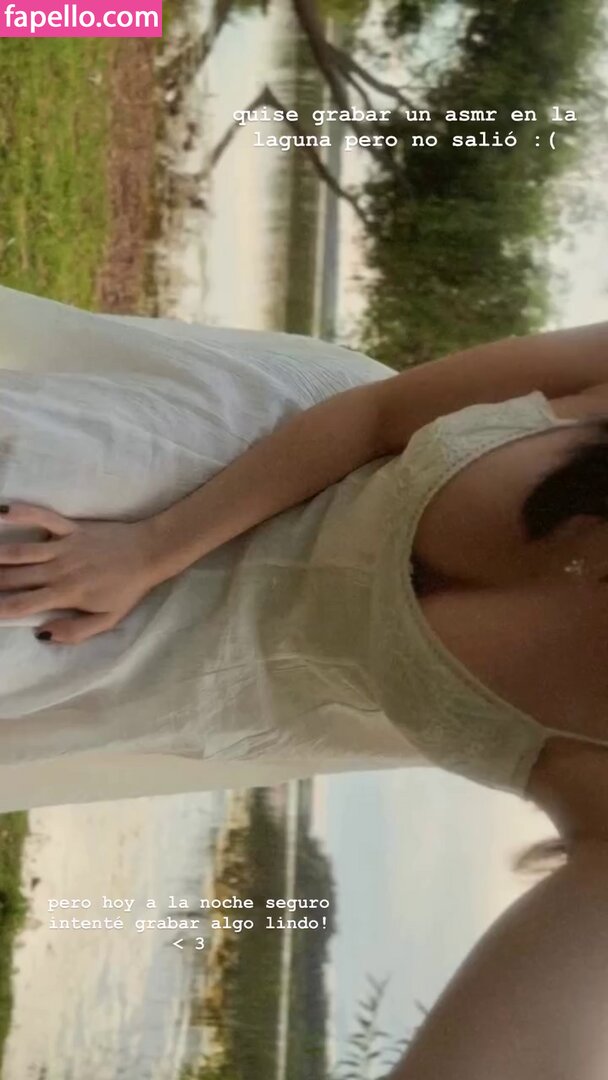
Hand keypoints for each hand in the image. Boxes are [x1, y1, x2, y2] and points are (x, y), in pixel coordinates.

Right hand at [0, 502, 161, 643]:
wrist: (150, 553)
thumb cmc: (128, 589)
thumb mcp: (107, 620)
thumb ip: (74, 632)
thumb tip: (40, 634)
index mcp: (65, 595)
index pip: (21, 605)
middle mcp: (58, 570)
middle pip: (13, 578)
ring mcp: (63, 546)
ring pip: (19, 551)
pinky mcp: (71, 528)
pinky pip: (44, 517)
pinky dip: (23, 511)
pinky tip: (2, 510)